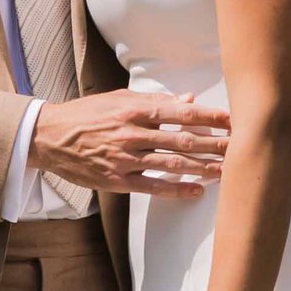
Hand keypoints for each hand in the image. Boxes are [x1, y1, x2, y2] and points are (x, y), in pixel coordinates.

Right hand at [28, 90, 230, 196]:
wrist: (49, 137)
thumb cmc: (87, 114)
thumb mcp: (119, 99)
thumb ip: (154, 101)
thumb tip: (188, 100)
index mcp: (135, 110)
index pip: (181, 113)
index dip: (210, 117)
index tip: (234, 120)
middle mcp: (133, 133)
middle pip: (183, 140)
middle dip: (215, 144)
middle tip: (241, 147)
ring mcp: (125, 158)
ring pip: (172, 164)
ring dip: (202, 168)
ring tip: (226, 170)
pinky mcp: (118, 179)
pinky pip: (153, 186)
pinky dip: (176, 189)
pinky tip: (196, 191)